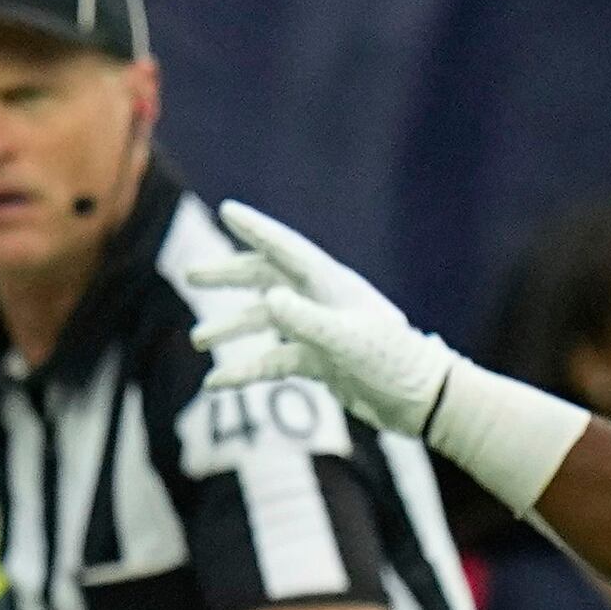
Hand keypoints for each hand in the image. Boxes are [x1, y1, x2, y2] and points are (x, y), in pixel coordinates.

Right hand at [182, 200, 462, 441]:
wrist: (419, 400)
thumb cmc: (392, 362)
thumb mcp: (348, 340)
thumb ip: (307, 320)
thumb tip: (267, 299)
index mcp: (331, 285)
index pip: (286, 250)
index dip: (257, 229)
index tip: (229, 209)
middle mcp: (320, 302)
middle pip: (265, 280)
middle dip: (229, 277)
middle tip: (191, 276)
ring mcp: (317, 332)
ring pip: (264, 322)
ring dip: (231, 329)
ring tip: (198, 342)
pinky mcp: (318, 361)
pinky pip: (272, 361)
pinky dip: (245, 371)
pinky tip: (217, 384)